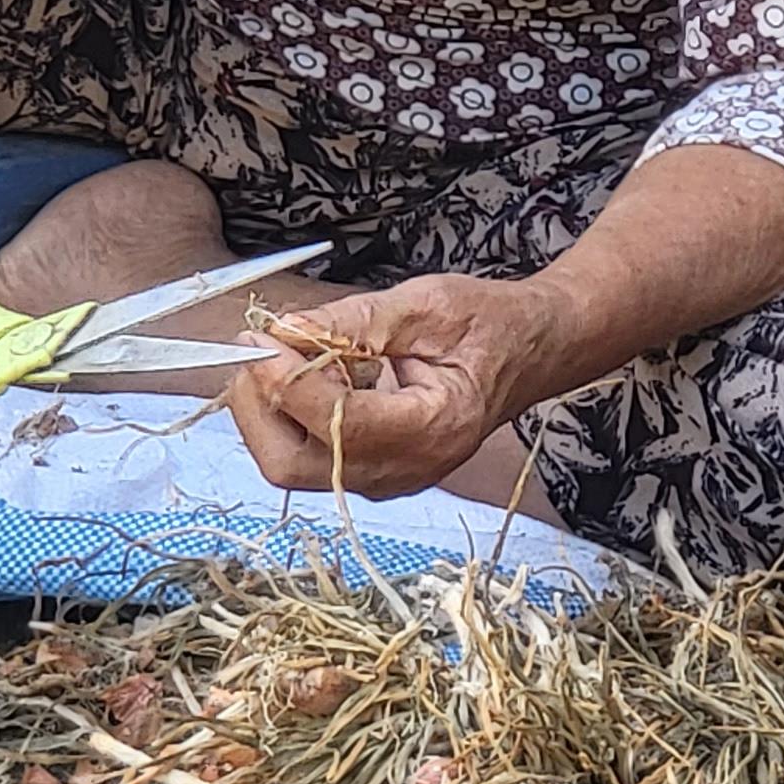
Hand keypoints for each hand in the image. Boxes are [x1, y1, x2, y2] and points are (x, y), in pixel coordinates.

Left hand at [230, 273, 566, 500]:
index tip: (261, 335)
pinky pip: (308, 454)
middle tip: (254, 347)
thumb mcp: (424, 305)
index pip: (334, 424)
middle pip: (293, 465)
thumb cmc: (488, 325)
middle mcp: (407, 468)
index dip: (285, 381)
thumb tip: (284, 330)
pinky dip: (290, 413)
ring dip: (269, 407)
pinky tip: (311, 371)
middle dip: (258, 406)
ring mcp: (387, 479)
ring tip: (285, 352)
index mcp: (434, 427)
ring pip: (291, 463)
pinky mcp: (371, 471)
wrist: (530, 351)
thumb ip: (351, 321)